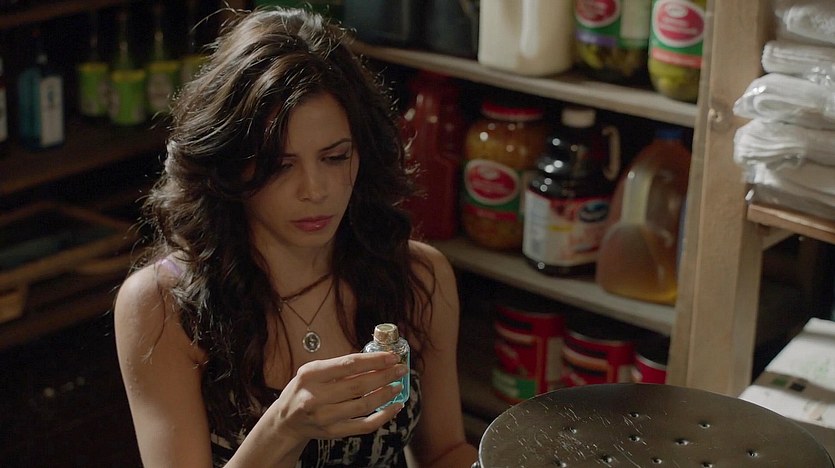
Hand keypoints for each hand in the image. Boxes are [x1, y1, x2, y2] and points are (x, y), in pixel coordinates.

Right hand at [266, 352, 406, 443]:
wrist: (286, 421)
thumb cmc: (304, 390)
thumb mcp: (313, 372)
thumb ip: (340, 367)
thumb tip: (376, 360)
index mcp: (311, 374)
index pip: (349, 364)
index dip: (374, 360)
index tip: (392, 357)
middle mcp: (315, 396)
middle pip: (358, 385)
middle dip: (385, 376)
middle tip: (401, 369)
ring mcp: (324, 417)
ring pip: (363, 406)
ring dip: (386, 395)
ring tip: (398, 386)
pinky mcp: (333, 432)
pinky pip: (364, 425)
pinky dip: (383, 416)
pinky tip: (394, 407)